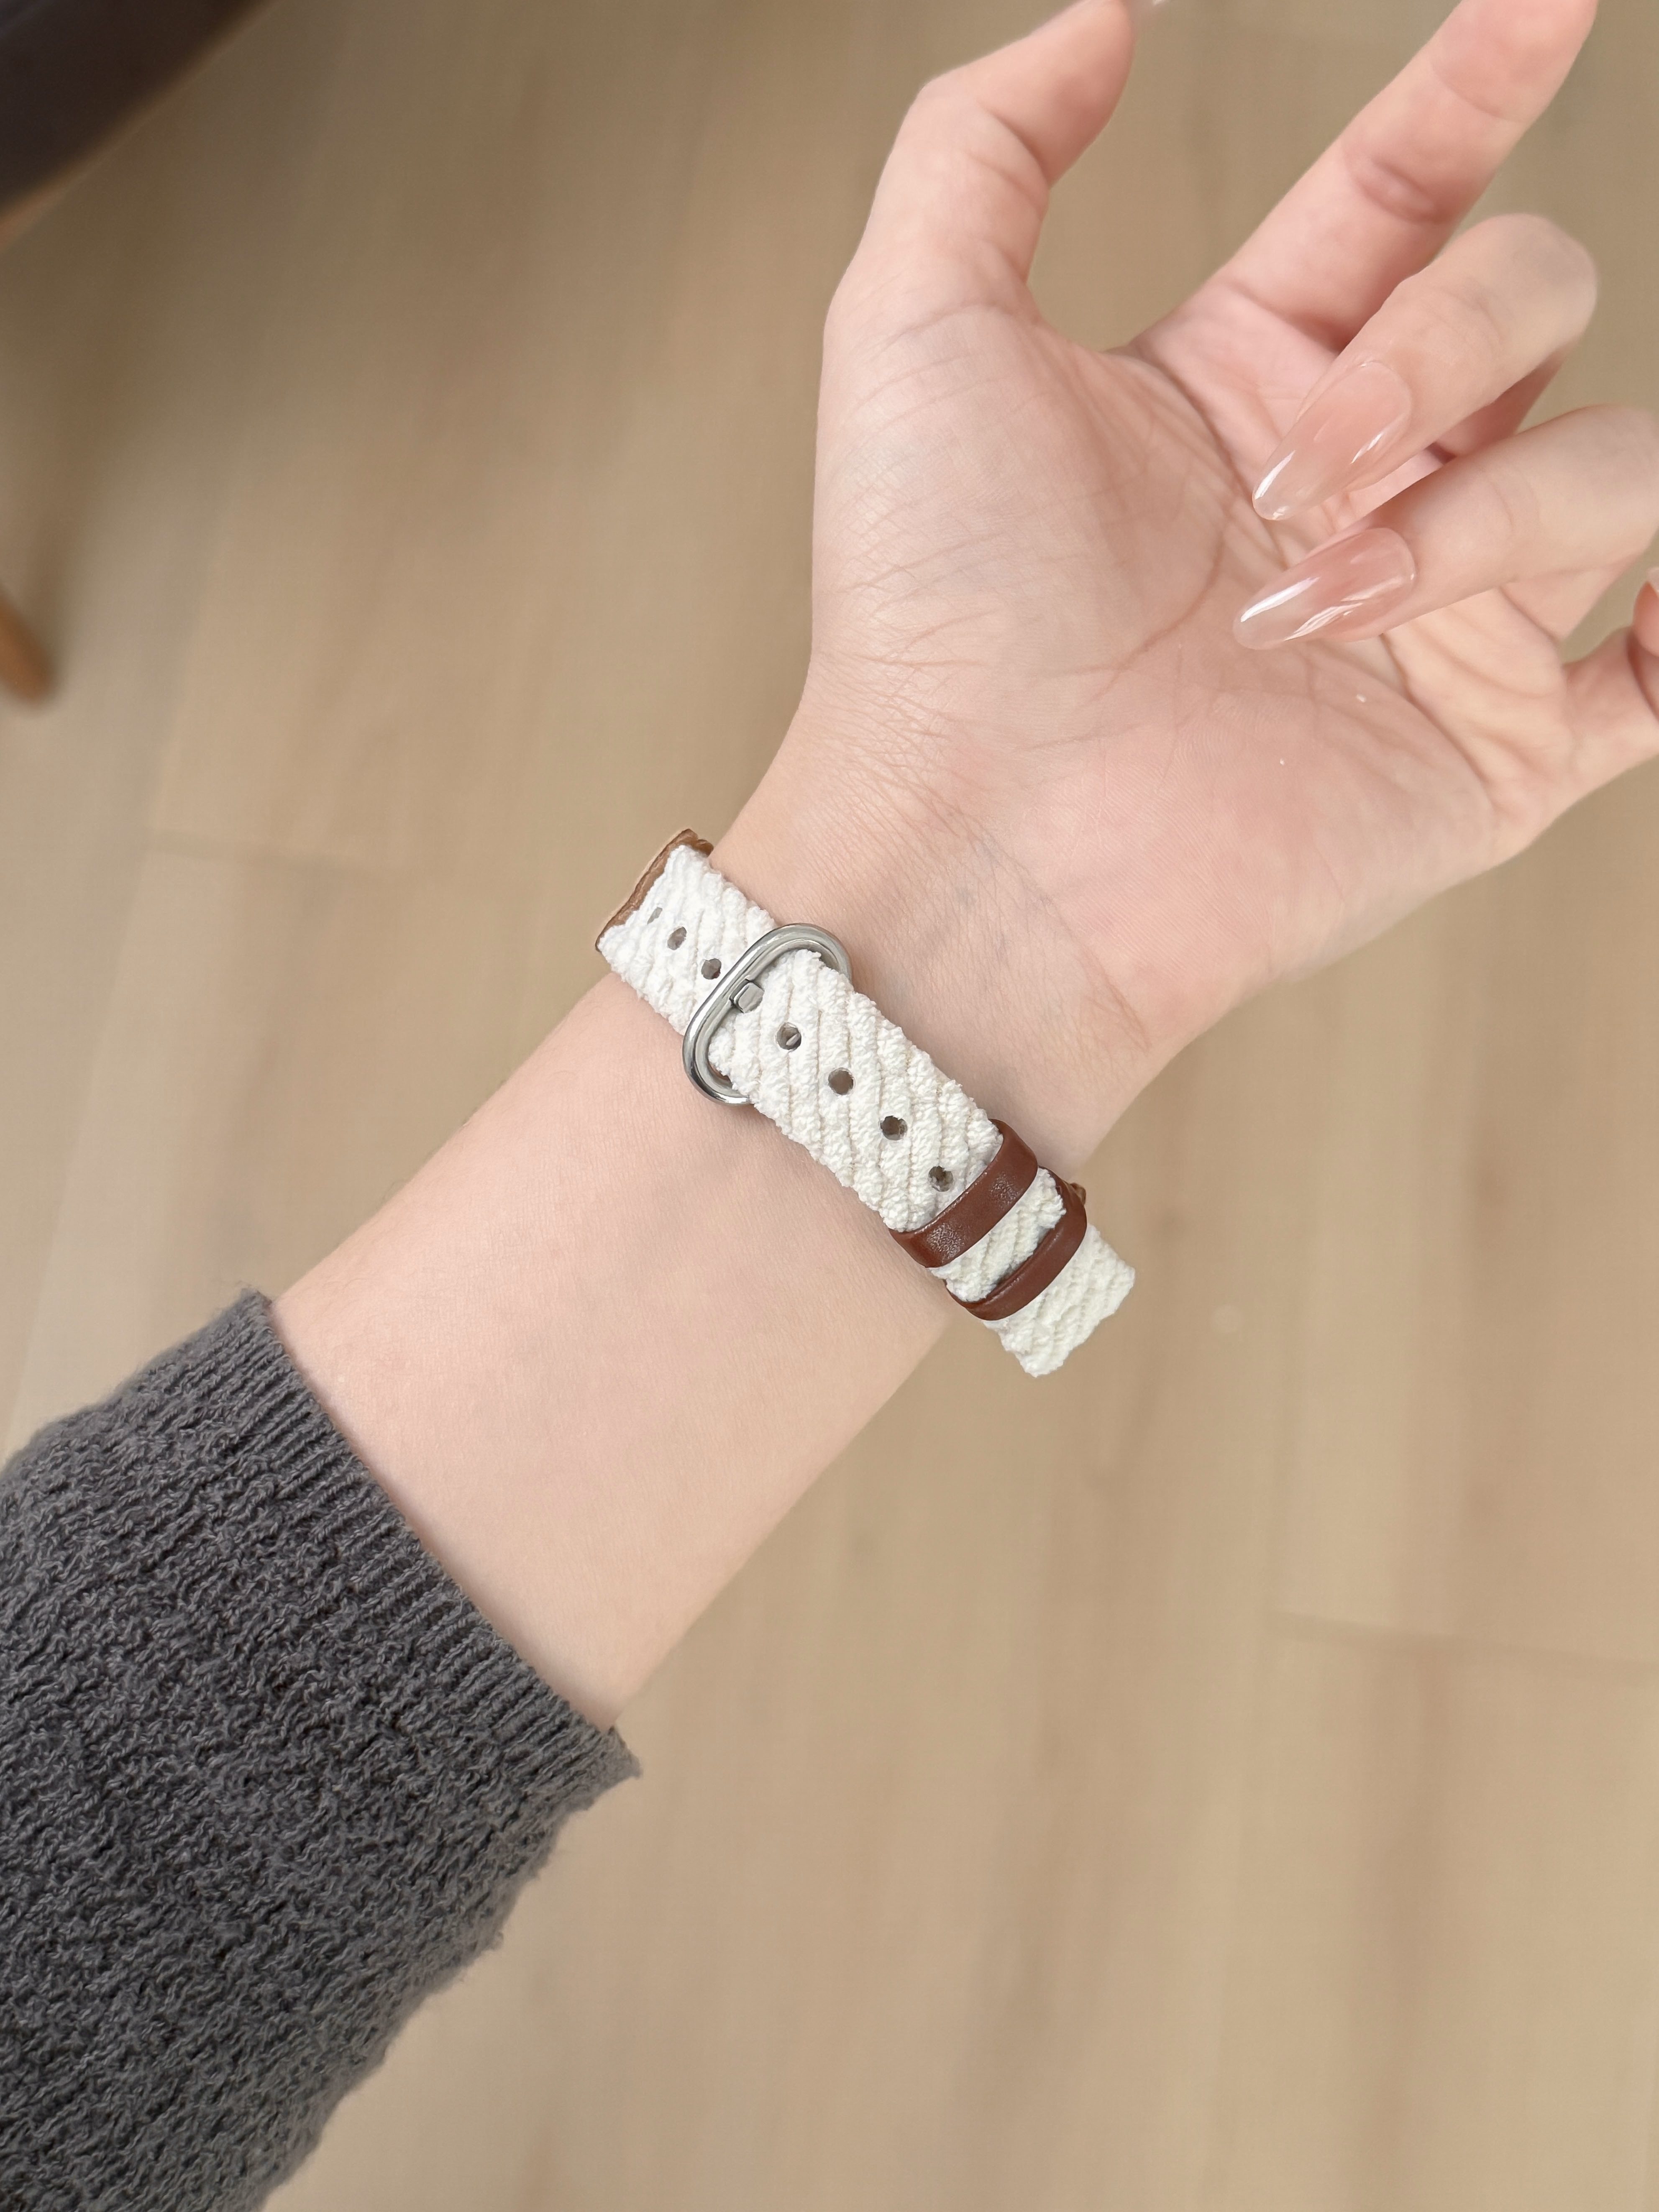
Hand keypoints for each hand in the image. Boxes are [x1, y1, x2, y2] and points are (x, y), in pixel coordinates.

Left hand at [721, 0, 1658, 1172]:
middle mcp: (1360, 482)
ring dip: (1497, 513)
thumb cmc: (930, 610)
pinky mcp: (1492, 758)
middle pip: (1533, 297)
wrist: (979, 838)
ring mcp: (1440, 619)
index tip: (1542, 0)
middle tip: (1299, 481)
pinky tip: (1636, 613)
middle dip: (1443, 351)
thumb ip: (985, 145)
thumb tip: (1101, 15)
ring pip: (1618, 467)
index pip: (1407, 192)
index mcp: (1247, 377)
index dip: (1478, 84)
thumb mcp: (913, 328)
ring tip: (1332, 608)